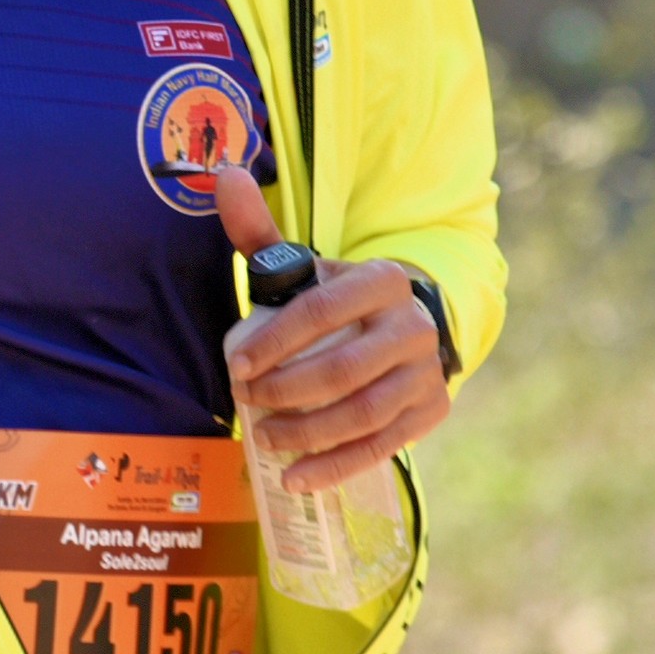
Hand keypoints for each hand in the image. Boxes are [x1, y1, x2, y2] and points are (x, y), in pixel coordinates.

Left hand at [200, 165, 453, 492]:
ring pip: (363, 413)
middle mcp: (413, 325)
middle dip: (287, 393)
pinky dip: (337, 466)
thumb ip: (263, 233)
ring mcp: (427, 372)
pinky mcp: (431, 412)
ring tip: (267, 440)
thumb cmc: (339, 300)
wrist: (411, 325)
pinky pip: (382, 446)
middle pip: (343, 370)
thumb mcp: (306, 268)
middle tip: (248, 406)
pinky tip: (298, 478)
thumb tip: (223, 175)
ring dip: (309, 434)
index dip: (275, 342)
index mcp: (381, 281)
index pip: (321, 311)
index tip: (237, 369)